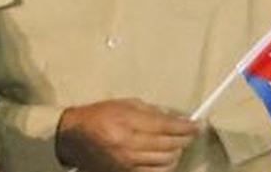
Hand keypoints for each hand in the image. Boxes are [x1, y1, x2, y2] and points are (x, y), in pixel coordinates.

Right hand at [56, 99, 199, 171]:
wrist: (73, 137)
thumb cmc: (98, 116)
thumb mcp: (123, 104)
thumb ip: (150, 111)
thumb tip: (174, 118)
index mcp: (127, 123)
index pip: (165, 126)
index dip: (185, 126)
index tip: (196, 125)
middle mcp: (128, 145)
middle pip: (169, 146)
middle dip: (183, 139)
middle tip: (188, 134)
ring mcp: (127, 163)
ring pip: (165, 162)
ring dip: (176, 153)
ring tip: (176, 146)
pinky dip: (164, 167)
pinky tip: (165, 159)